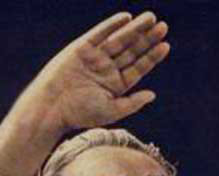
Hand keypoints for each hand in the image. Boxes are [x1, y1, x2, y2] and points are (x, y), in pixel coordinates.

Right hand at [35, 11, 169, 129]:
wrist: (52, 106)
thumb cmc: (80, 113)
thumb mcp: (111, 111)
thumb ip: (132, 103)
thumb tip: (153, 94)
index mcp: (115, 85)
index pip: (138, 68)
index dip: (152, 57)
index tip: (165, 46)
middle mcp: (107, 70)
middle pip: (132, 51)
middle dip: (147, 39)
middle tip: (163, 27)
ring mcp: (95, 58)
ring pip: (119, 40)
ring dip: (135, 29)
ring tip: (151, 18)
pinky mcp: (82, 48)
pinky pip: (100, 33)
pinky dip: (112, 25)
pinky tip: (126, 18)